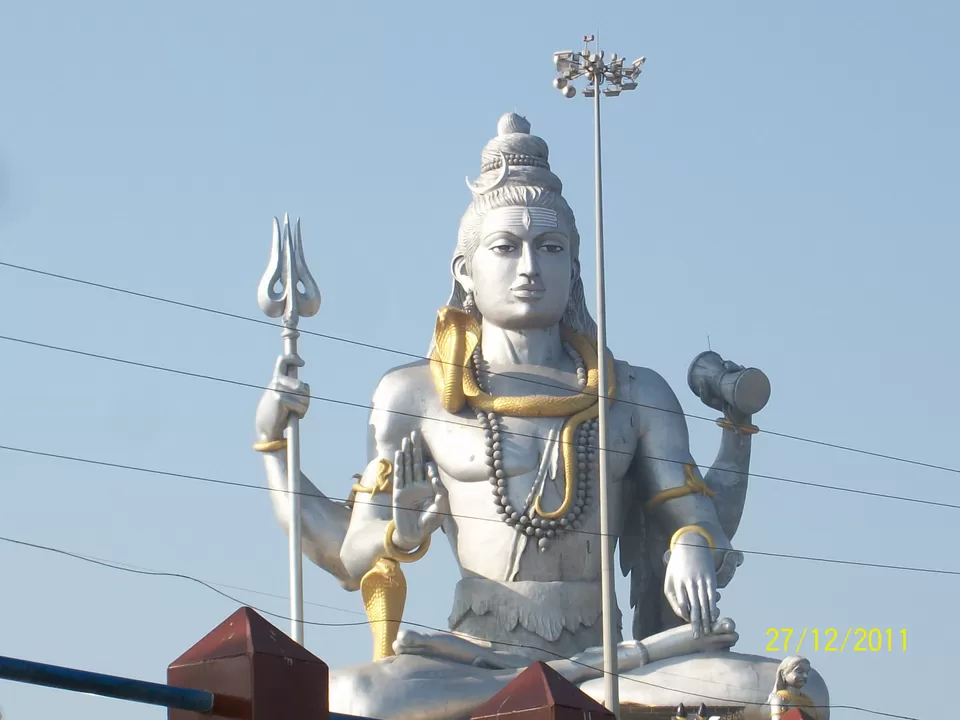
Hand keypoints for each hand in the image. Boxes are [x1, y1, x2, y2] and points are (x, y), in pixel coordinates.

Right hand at [255, 354, 309, 440]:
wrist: (266, 428)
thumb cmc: (279, 413)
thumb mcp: (286, 397)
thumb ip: (294, 389)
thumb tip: (304, 386)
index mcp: (276, 379)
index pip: (283, 361)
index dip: (293, 359)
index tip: (302, 363)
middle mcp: (276, 381)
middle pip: (302, 386)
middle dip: (306, 398)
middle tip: (300, 407)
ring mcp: (277, 388)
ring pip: (304, 397)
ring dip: (304, 407)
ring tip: (294, 412)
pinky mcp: (280, 398)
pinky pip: (301, 406)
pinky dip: (301, 413)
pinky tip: (291, 416)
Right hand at [391, 430, 446, 549]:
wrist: (415, 534)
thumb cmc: (429, 523)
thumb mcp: (440, 509)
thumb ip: (441, 495)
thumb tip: (436, 481)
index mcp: (429, 488)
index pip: (429, 471)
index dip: (430, 467)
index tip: (430, 466)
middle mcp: (418, 485)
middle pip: (416, 462)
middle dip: (416, 448)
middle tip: (415, 432)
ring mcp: (407, 487)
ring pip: (407, 466)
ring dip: (406, 452)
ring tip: (406, 439)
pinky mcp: (398, 492)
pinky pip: (399, 476)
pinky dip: (399, 464)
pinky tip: (399, 453)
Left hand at [663, 531, 718, 639]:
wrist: (691, 544)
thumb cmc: (677, 566)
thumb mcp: (669, 579)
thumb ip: (673, 597)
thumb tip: (682, 614)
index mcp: (677, 583)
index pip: (682, 604)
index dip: (686, 616)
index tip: (688, 626)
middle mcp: (690, 582)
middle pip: (694, 607)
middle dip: (696, 623)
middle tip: (698, 637)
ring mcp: (701, 580)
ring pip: (704, 603)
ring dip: (707, 619)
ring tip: (708, 631)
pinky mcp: (710, 579)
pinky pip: (712, 596)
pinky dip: (713, 608)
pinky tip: (715, 617)